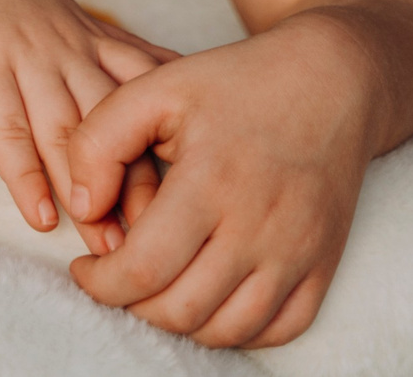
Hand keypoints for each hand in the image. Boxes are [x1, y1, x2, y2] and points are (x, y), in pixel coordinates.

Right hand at [0, 0, 174, 246]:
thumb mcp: (61, 17)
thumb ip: (109, 51)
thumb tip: (166, 82)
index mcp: (90, 36)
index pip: (147, 95)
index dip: (168, 150)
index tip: (187, 203)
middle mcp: (65, 46)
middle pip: (116, 120)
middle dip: (139, 184)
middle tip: (158, 241)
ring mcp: (22, 54)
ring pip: (66, 131)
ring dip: (89, 193)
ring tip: (107, 249)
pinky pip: (6, 127)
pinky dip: (25, 175)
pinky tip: (40, 214)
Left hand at [63, 12, 378, 347]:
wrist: (331, 81)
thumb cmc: (234, 83)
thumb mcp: (154, 89)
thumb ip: (98, 142)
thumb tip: (82, 208)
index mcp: (210, 182)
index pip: (144, 270)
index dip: (101, 283)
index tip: (84, 269)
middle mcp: (259, 227)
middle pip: (181, 310)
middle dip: (133, 305)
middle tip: (117, 278)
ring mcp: (297, 252)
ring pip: (227, 330)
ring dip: (180, 322)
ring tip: (157, 288)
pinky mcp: (324, 264)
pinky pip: (280, 329)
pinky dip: (237, 330)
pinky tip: (208, 299)